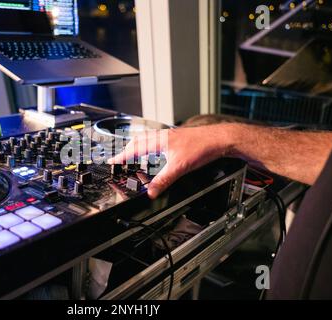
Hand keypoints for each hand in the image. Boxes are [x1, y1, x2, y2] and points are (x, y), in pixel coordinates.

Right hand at [108, 125, 234, 198]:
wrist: (219, 139)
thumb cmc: (201, 148)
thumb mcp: (179, 168)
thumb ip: (163, 180)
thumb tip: (150, 192)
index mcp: (159, 141)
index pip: (135, 148)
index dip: (122, 156)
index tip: (113, 161)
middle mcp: (162, 136)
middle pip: (138, 140)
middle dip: (127, 149)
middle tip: (120, 158)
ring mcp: (170, 135)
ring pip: (148, 138)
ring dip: (138, 145)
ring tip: (134, 152)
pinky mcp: (177, 137)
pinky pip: (157, 139)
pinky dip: (150, 144)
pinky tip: (157, 150)